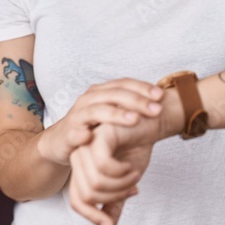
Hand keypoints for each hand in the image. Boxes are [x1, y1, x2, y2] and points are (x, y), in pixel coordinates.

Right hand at [36, 79, 162, 165]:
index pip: (124, 83)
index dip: (142, 87)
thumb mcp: (113, 113)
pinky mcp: (68, 134)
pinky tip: (92, 136)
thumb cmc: (93, 127)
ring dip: (116, 114)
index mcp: (101, 92)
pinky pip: (75, 133)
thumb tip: (162, 100)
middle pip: (114, 94)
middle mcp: (89, 99)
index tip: (161, 96)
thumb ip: (132, 106)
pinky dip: (82, 133)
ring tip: (135, 120)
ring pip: (96, 110)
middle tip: (156, 110)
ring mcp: (78, 116)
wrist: (62, 141)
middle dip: (137, 101)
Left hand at [68, 115, 162, 224]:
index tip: (121, 206)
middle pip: (87, 195)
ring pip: (95, 184)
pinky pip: (103, 167)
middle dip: (115, 197)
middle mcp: (78, 156)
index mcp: (81, 167)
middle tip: (133, 187)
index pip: (78, 202)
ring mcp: (85, 145)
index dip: (96, 214)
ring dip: (121, 186)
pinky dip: (122, 174)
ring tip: (134, 173)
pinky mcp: (97, 136)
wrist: (151, 121)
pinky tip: (132, 166)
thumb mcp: (124, 183)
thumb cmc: (136, 148)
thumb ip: (113, 206)